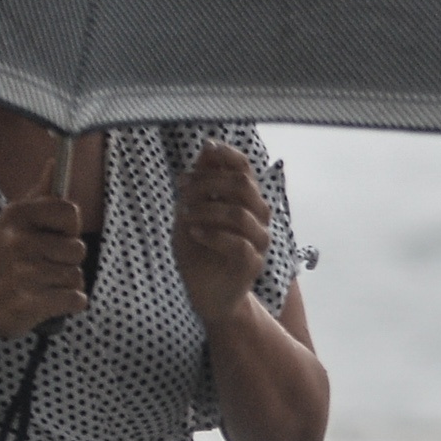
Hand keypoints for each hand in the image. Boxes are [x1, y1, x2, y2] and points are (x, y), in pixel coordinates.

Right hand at [0, 194, 89, 340]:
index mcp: (17, 215)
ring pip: (77, 275)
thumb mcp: (14, 222)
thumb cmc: (3, 258)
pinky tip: (43, 301)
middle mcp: (19, 241)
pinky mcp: (31, 302)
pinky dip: (67, 304)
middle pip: (78, 248)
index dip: (69, 228)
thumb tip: (54, 163)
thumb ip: (40, 195)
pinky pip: (77, 299)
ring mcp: (24, 272)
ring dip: (65, 284)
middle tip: (39, 265)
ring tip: (39, 283)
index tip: (53, 237)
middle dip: (66, 261)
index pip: (71, 212)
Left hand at [174, 143, 273, 328]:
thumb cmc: (198, 251)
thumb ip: (201, 181)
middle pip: (243, 186)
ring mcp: (258, 241)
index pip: (246, 169)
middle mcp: (258, 217)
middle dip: (207, 183)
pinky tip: (193, 233)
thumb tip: (208, 146)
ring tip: (184, 216)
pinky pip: (238, 243)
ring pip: (240, 213)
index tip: (205, 151)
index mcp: (245, 201)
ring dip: (206, 210)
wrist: (205, 293)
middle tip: (182, 191)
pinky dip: (212, 235)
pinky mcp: (253, 263)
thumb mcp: (191, 211)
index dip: (228, 155)